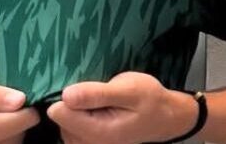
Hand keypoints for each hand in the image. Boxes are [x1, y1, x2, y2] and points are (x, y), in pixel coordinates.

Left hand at [47, 72, 198, 143]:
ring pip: (63, 123)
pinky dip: (80, 116)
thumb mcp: (128, 89)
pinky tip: (98, 109)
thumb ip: (97, 94)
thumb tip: (65, 95)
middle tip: (102, 94)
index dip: (71, 94)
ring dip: (78, 109)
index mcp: (97, 132)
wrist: (165, 117)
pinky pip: (71, 127)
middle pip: (60, 118)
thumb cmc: (150, 100)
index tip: (91, 88)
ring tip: (101, 101)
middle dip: (76, 102)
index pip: (59, 112)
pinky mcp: (88, 143)